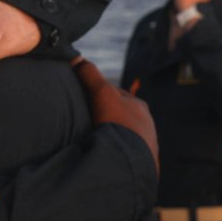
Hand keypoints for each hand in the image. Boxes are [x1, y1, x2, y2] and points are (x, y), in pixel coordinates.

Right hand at [71, 56, 158, 170]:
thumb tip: (76, 57)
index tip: (81, 99)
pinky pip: (122, 152)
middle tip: (83, 120)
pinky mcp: (140, 162)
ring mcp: (144, 144)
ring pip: (121, 134)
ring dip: (107, 135)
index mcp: (139, 105)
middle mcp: (145, 123)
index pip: (113, 94)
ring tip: (90, 140)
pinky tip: (100, 153)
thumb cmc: (118, 124)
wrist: (130, 163)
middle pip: (118, 114)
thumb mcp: (102, 93)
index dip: (95, 94)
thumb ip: (90, 75)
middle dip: (103, 116)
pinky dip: (111, 150)